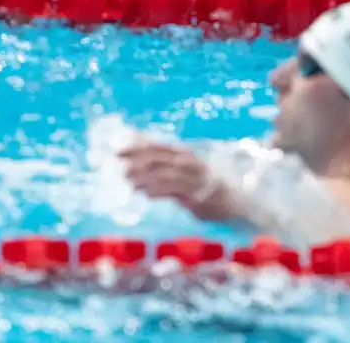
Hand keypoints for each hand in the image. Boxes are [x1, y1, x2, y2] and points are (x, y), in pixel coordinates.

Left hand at [120, 142, 234, 220]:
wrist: (233, 202)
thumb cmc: (202, 185)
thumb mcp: (183, 173)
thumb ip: (163, 166)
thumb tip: (138, 160)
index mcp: (183, 153)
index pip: (156, 146)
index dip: (135, 147)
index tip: (117, 150)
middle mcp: (188, 162)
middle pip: (158, 158)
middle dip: (136, 161)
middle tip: (119, 167)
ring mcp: (193, 178)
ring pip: (164, 174)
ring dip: (144, 178)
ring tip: (129, 182)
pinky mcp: (197, 194)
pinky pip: (174, 190)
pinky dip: (158, 191)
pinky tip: (145, 194)